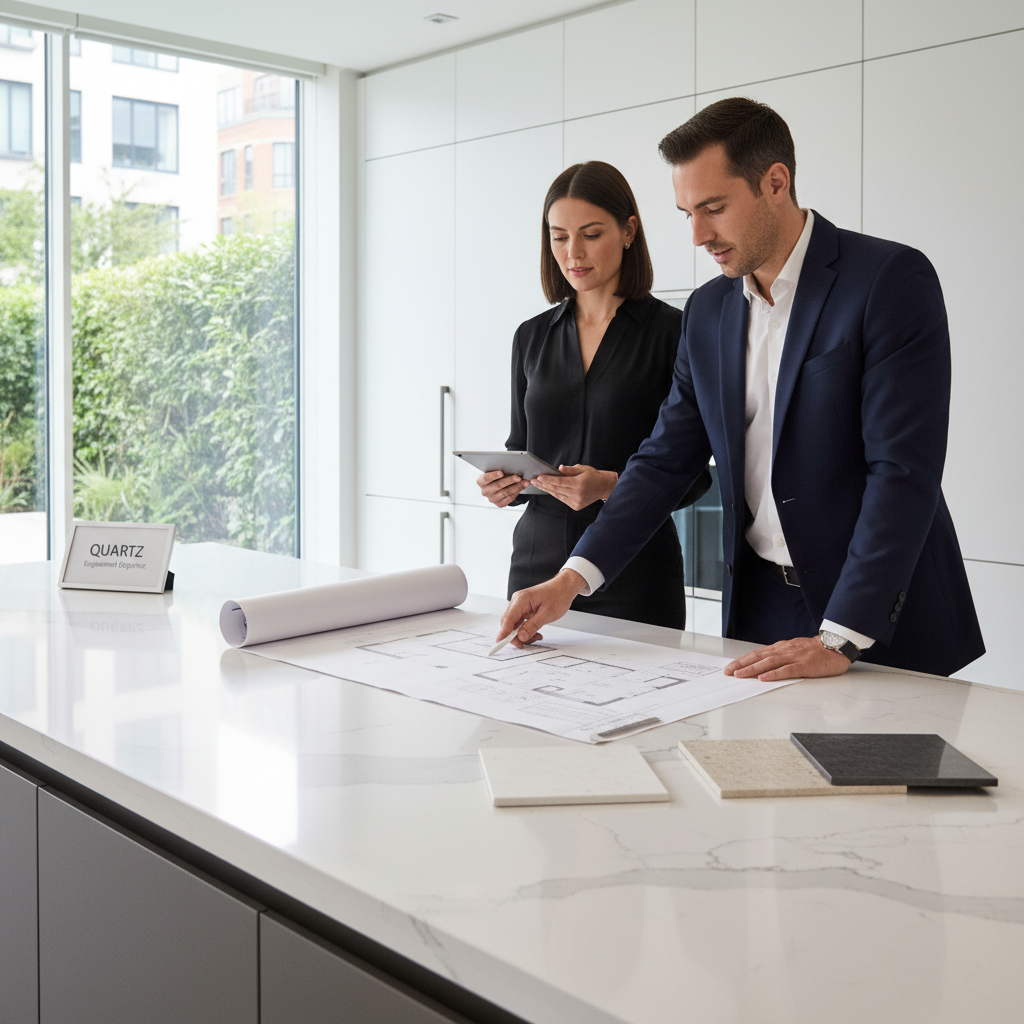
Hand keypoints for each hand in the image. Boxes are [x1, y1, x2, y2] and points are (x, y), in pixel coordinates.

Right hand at [477, 470, 528, 507]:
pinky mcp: (499, 504)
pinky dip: (516, 492)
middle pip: (498, 485)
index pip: (486, 478)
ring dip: (516, 487)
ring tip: (524, 482)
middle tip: (518, 477)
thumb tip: (512, 468)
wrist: (498, 486)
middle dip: (509, 481)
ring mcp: (491, 499)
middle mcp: (485, 491)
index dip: (493, 475)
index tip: (501, 473)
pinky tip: (522, 487)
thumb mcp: (496, 472)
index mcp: (481, 481)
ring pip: (505, 492)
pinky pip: (509, 498)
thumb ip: (501, 471)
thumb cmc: (497, 477)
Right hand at [498, 569, 586, 648]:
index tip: (500, 643)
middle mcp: (517, 601)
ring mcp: (519, 604)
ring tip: (536, 637)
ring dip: (521, 634)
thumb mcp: (547, 614)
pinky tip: (535, 632)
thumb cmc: (558, 596)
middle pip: (508, 623)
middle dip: (515, 636)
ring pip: (514, 624)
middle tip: (524, 644)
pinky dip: (525, 629)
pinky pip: (520, 621)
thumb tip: (521, 636)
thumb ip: (532, 626)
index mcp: (521, 600)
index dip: (503, 633)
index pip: (508, 619)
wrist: (564, 587)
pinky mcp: (523, 607)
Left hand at [532, 464, 616, 510]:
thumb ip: (570, 470)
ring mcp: (576, 502)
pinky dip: (555, 493)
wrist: (603, 487)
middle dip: (544, 484)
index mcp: (580, 484)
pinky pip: (562, 499)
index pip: (560, 482)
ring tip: (538, 484)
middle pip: (556, 489)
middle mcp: (578, 494)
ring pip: (558, 495)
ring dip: (547, 489)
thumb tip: (559, 468)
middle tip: (533, 480)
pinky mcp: (576, 506)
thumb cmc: (593, 476)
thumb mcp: (583, 469)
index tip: (539, 477)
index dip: (548, 480)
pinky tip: (548, 489)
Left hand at [724, 636, 851, 680]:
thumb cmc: (816, 651)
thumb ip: (780, 657)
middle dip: (741, 665)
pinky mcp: (804, 666)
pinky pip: (787, 670)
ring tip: (740, 675)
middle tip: (728, 672)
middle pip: (759, 657)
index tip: (730, 667)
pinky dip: (774, 674)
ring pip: (769, 663)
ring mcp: (794, 657)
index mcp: (781, 648)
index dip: (742, 660)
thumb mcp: (793, 650)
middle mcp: (784, 651)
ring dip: (752, 669)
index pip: (757, 654)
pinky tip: (764, 678)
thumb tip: (763, 666)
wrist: (836, 646)